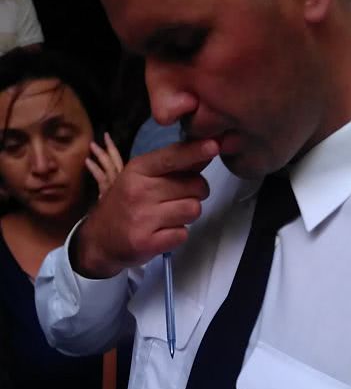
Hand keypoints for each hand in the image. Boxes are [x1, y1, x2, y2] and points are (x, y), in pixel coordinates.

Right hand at [71, 138, 219, 277]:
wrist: (98, 240)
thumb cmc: (125, 204)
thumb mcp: (140, 177)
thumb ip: (172, 166)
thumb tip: (205, 150)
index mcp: (138, 170)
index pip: (173, 157)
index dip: (196, 151)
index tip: (213, 146)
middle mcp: (140, 191)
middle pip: (194, 185)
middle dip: (196, 192)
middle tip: (181, 197)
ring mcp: (143, 218)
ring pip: (193, 209)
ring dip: (188, 214)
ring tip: (170, 215)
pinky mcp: (147, 242)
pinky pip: (183, 234)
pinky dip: (178, 234)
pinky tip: (163, 232)